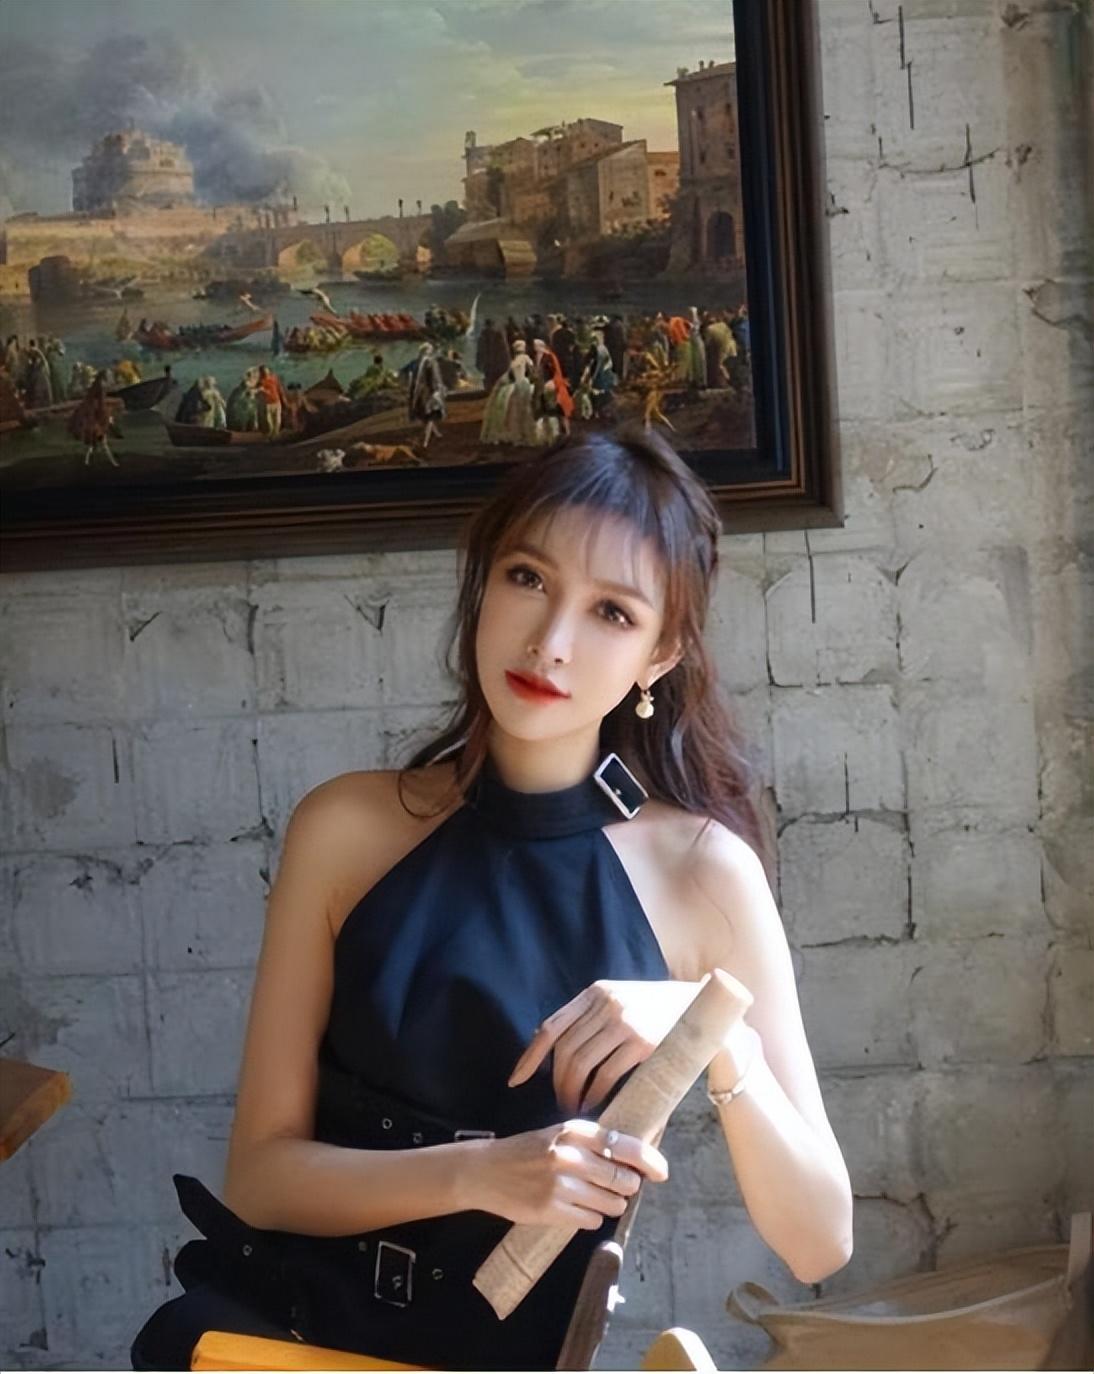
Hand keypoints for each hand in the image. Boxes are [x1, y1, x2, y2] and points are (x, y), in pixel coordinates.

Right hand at [464, 1119, 668, 1228]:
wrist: (485, 1171)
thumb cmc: (528, 1151)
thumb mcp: (559, 1134)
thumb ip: (592, 1143)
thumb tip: (635, 1159)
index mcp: (574, 1130)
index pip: (624, 1145)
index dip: (649, 1160)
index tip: (662, 1172)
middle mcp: (569, 1154)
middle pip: (622, 1178)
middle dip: (628, 1187)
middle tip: (622, 1188)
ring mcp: (559, 1183)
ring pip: (611, 1203)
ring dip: (612, 1204)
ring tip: (597, 1198)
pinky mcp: (550, 1209)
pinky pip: (591, 1221)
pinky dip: (591, 1218)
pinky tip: (578, 1209)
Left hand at [508, 979, 703, 1113]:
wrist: (702, 1010)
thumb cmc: (655, 1012)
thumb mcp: (619, 1002)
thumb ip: (589, 1018)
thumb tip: (547, 1042)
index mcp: (595, 993)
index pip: (551, 1026)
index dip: (530, 1057)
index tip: (516, 1081)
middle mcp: (606, 1003)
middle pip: (564, 1050)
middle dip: (556, 1083)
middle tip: (559, 1104)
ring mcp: (624, 1022)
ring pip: (581, 1064)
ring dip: (572, 1092)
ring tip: (574, 1109)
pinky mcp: (642, 1042)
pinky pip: (606, 1075)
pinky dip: (595, 1095)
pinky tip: (594, 1105)